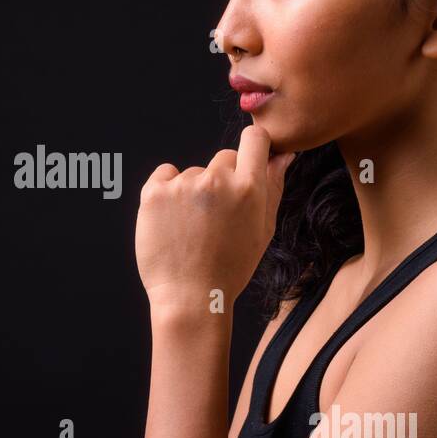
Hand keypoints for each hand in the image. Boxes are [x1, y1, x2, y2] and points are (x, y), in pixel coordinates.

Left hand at [135, 125, 294, 314]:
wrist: (190, 297)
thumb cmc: (230, 268)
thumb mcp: (263, 230)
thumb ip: (273, 187)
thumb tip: (282, 156)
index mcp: (249, 188)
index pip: (254, 139)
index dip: (253, 146)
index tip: (248, 160)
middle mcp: (217, 181)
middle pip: (223, 159)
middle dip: (223, 180)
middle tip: (216, 217)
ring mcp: (183, 185)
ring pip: (194, 172)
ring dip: (194, 192)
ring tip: (193, 228)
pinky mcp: (154, 191)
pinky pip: (165, 174)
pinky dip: (167, 190)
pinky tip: (173, 219)